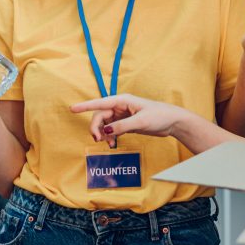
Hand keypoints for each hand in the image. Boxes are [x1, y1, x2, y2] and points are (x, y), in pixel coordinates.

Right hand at [71, 94, 195, 147]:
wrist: (172, 122)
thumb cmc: (159, 116)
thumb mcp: (140, 121)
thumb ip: (122, 126)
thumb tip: (106, 131)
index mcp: (122, 100)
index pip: (99, 103)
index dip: (85, 106)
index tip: (72, 109)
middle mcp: (120, 106)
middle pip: (100, 116)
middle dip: (96, 127)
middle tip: (98, 139)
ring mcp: (122, 115)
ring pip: (104, 124)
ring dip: (103, 133)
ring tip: (108, 144)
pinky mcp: (126, 124)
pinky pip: (111, 129)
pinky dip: (109, 136)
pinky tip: (112, 143)